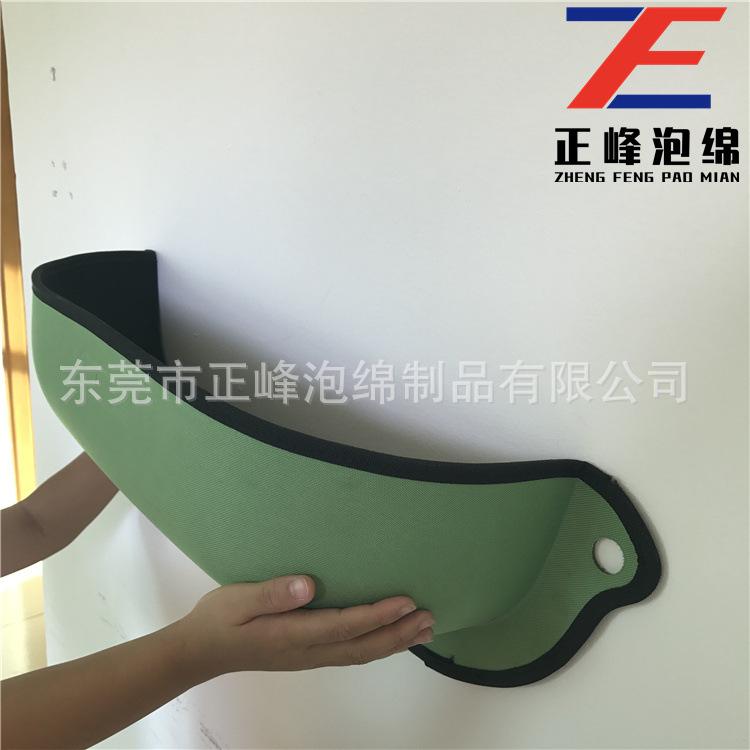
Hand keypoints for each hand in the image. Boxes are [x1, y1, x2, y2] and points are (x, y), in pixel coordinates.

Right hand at [174, 576, 433, 680]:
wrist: (201, 651)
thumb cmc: (219, 619)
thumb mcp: (237, 600)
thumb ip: (272, 593)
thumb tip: (309, 585)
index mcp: (292, 635)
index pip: (344, 626)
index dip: (378, 615)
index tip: (407, 601)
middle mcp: (307, 651)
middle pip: (361, 647)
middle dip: (397, 633)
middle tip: (429, 618)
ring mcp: (309, 657)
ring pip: (359, 654)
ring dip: (393, 642)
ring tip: (423, 630)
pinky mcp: (307, 655)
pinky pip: (350, 654)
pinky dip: (376, 646)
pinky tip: (389, 638)